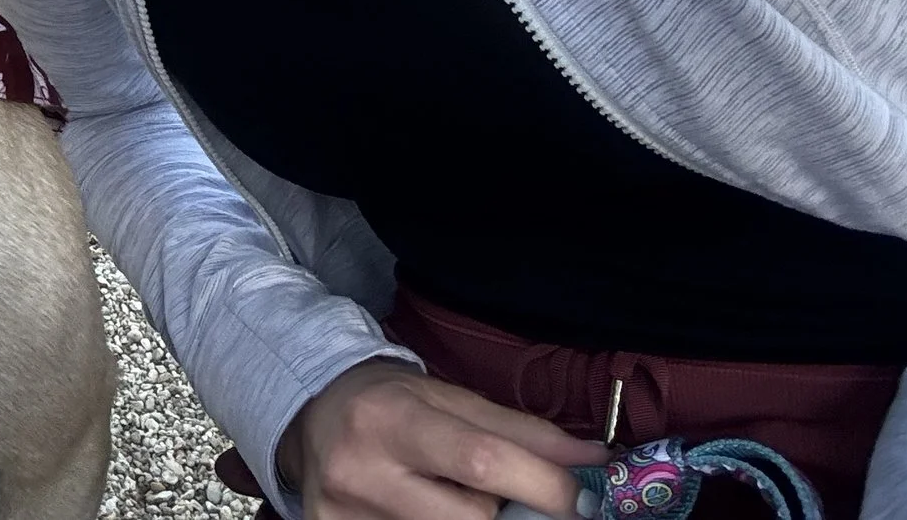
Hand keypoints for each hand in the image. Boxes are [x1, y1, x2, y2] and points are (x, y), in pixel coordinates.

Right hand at [282, 361, 603, 518]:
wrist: (309, 411)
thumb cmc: (390, 401)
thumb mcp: (451, 398)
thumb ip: (524, 431)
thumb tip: (597, 460)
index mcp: (390, 418)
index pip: (482, 461)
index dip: (545, 486)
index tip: (583, 499)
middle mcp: (360, 470)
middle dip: (504, 515)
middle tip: (499, 497)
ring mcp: (342, 516)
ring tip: (449, 499)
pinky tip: (424, 512)